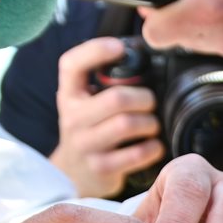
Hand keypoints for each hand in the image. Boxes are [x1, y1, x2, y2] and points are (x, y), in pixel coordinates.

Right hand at [49, 37, 164, 198]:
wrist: (74, 175)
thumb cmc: (90, 131)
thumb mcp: (86, 105)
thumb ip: (105, 85)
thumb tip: (144, 60)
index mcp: (69, 95)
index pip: (71, 65)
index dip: (95, 50)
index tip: (119, 47)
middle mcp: (73, 118)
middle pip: (116, 99)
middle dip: (144, 98)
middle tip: (150, 103)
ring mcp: (86, 145)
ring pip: (127, 124)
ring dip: (150, 123)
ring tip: (152, 125)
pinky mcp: (101, 168)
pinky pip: (136, 154)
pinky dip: (153, 148)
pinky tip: (154, 146)